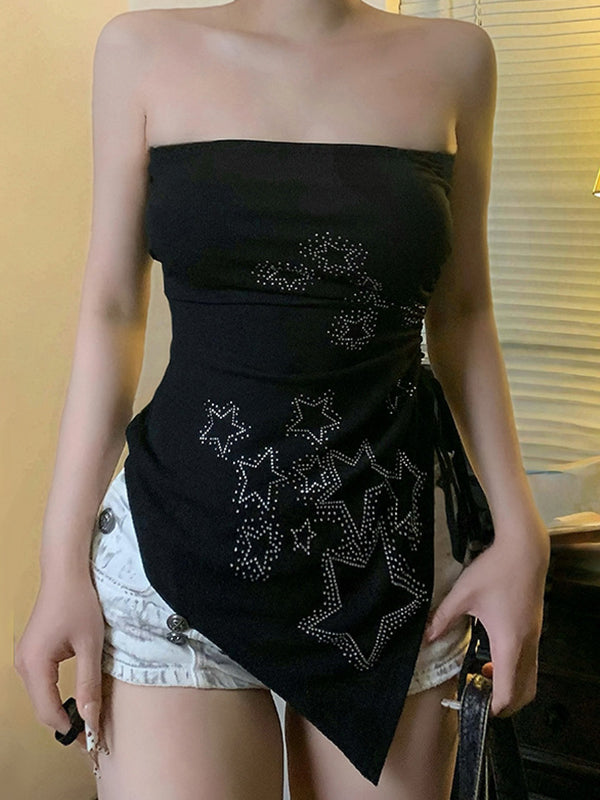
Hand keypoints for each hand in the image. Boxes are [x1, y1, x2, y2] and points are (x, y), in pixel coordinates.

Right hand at [14, 570, 105, 755]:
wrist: (65, 574)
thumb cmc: (79, 604)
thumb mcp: (90, 645)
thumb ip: (89, 683)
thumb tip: (90, 719)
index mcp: (35, 666)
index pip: (49, 712)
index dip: (70, 730)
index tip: (92, 741)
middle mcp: (23, 666)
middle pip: (41, 708)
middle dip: (64, 723)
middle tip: (92, 733)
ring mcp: (24, 659)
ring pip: (41, 697)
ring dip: (60, 709)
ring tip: (86, 718)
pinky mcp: (31, 653)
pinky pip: (41, 683)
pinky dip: (56, 695)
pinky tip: (75, 697)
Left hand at [424, 514, 550, 716]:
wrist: (525, 550)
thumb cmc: (496, 570)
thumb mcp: (463, 594)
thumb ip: (443, 618)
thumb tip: (425, 637)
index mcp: (509, 643)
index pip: (507, 691)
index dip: (493, 706)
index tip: (474, 706)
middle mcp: (527, 645)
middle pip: (525, 692)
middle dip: (505, 703)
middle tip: (479, 697)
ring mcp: (534, 637)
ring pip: (530, 677)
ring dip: (511, 686)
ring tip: (483, 674)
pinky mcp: (534, 628)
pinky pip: (530, 661)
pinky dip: (516, 670)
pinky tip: (494, 655)